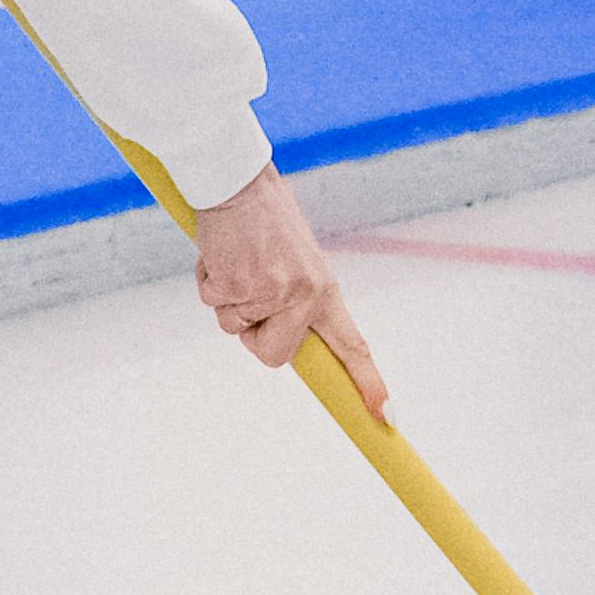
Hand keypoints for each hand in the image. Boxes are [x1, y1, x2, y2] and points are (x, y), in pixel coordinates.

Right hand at [189, 169, 382, 412]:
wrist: (238, 179)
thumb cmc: (266, 218)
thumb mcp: (296, 260)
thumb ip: (295, 300)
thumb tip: (278, 338)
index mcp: (323, 289)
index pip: (352, 344)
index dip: (369, 382)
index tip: (387, 415)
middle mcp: (301, 295)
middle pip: (272, 356)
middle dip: (252, 336)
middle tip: (248, 292)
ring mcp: (268, 292)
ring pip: (233, 327)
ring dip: (225, 298)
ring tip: (237, 258)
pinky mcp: (235, 285)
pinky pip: (211, 302)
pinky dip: (207, 280)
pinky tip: (221, 251)